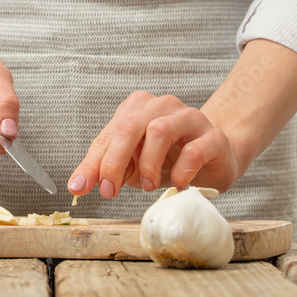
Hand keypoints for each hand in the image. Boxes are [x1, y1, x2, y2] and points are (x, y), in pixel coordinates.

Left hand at [66, 91, 239, 197]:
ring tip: (148, 185)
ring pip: (159, 130)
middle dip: (114, 161)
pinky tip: (178, 183)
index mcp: (138, 109)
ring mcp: (189, 118)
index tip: (80, 186)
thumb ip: (109, 169)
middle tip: (110, 190)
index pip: (109, 134)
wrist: (216, 159)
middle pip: (130, 126)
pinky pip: (194, 150)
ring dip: (148, 163)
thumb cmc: (172, 159)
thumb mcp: (134, 165)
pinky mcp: (212, 137)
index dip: (93, 162)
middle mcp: (162, 107)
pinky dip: (181, 170)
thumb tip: (80, 184)